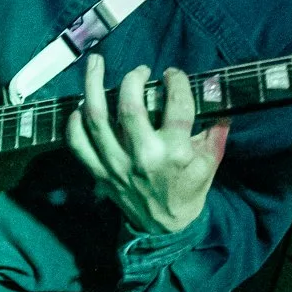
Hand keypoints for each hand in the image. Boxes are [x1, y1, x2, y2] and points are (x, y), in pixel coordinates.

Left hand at [65, 55, 227, 235]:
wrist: (163, 227)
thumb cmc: (188, 190)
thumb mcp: (210, 162)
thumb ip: (216, 129)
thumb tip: (218, 92)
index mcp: (175, 152)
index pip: (177, 105)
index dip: (175, 81)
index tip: (172, 74)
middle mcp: (143, 156)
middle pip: (129, 107)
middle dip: (133, 79)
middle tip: (139, 71)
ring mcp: (116, 164)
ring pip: (96, 119)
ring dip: (93, 85)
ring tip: (95, 63)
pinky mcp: (99, 172)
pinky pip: (77, 144)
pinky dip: (74, 122)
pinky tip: (80, 106)